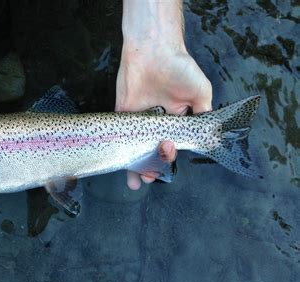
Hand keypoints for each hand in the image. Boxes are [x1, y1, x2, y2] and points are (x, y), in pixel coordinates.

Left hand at [115, 44, 211, 189]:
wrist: (152, 49)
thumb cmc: (179, 67)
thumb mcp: (200, 92)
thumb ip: (203, 115)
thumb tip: (212, 137)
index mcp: (176, 119)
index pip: (174, 144)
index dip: (170, 155)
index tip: (168, 156)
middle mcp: (157, 123)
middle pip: (154, 150)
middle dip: (154, 165)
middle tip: (153, 171)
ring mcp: (139, 121)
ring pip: (137, 149)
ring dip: (137, 167)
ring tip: (138, 181)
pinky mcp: (123, 115)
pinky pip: (120, 137)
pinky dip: (120, 152)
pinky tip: (121, 165)